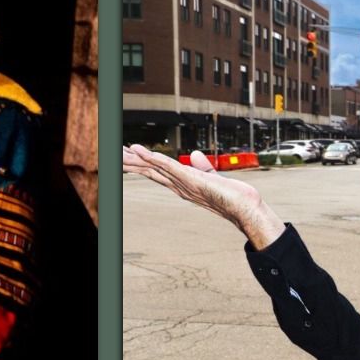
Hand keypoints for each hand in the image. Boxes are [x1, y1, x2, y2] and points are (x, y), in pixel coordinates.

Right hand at [121, 143, 283, 247]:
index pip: (156, 172)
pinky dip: (153, 158)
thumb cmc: (231, 195)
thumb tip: (194, 154)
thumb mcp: (213, 176)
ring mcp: (182, 183)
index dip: (141, 163)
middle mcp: (178, 185)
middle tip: (114, 155)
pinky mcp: (190, 179)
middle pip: (149, 171)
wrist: (244, 208)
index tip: (127, 156)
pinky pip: (168, 166)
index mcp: (181, 184)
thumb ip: (202, 166)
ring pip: (153, 168)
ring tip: (119, 152)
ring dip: (136, 160)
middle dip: (131, 163)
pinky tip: (140, 151)